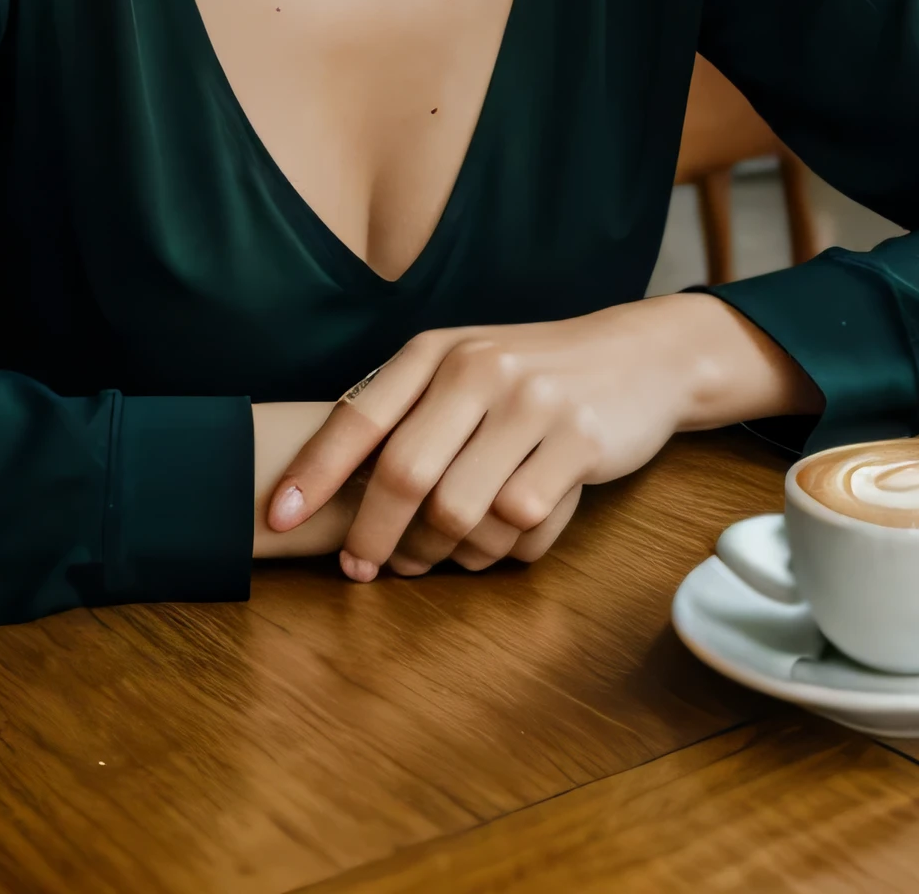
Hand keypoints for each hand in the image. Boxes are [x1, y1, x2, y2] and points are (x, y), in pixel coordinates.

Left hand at [267, 295, 816, 581]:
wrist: (641, 354)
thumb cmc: (536, 376)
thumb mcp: (468, 369)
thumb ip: (410, 415)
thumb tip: (332, 493)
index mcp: (439, 350)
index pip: (359, 416)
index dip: (314, 474)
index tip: (277, 520)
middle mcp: (480, 368)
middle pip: (404, 477)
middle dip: (375, 537)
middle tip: (367, 568)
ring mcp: (533, 402)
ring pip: (461, 512)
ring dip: (445, 553)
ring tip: (446, 555)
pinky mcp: (580, 439)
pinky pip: (522, 525)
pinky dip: (507, 550)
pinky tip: (512, 536)